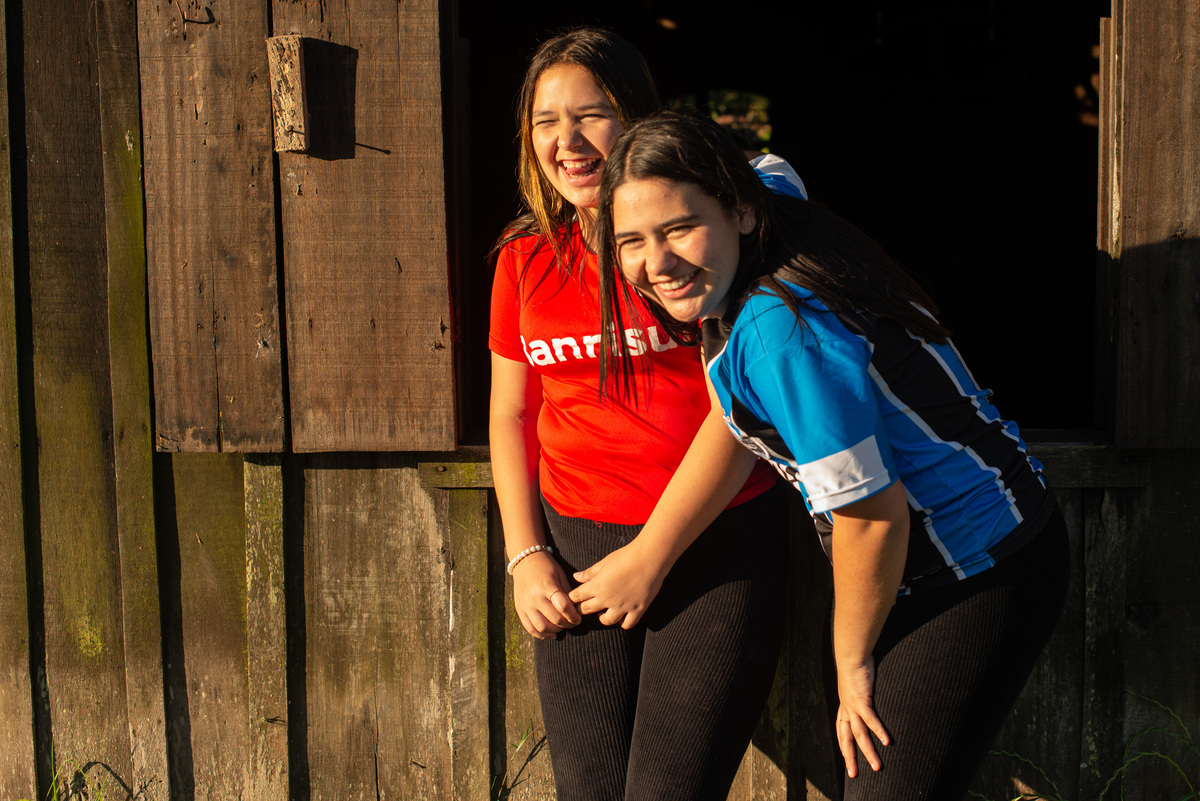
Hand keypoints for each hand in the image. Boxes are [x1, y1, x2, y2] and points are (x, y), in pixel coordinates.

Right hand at [511, 551, 580, 639]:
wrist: (525, 560)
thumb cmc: (546, 566)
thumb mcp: (560, 575)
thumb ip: (568, 593)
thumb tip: (576, 610)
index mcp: (547, 586)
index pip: (563, 607)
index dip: (574, 616)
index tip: (578, 618)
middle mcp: (535, 597)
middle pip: (554, 619)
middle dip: (567, 624)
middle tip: (573, 623)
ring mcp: (525, 605)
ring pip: (542, 627)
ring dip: (555, 631)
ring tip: (562, 627)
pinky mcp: (519, 609)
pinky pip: (530, 628)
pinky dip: (542, 635)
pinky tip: (551, 634)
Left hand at [568, 538, 668, 628]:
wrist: (650, 558)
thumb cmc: (626, 556)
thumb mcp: (605, 562)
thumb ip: (590, 572)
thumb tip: (576, 577)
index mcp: (597, 585)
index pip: (576, 597)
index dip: (572, 598)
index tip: (573, 597)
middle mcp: (607, 599)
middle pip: (586, 610)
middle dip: (581, 609)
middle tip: (582, 608)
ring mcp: (622, 606)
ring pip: (606, 621)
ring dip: (602, 617)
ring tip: (604, 612)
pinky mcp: (637, 610)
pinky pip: (627, 624)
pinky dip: (623, 622)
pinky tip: (622, 616)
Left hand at [836, 655, 888, 777]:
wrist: (851, 654)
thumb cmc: (856, 667)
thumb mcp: (856, 685)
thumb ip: (861, 694)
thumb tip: (867, 697)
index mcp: (844, 706)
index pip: (841, 731)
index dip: (844, 746)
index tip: (848, 759)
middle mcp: (846, 709)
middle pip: (847, 738)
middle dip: (850, 757)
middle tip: (854, 774)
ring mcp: (853, 706)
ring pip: (859, 735)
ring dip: (869, 752)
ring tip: (877, 767)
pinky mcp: (862, 700)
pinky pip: (871, 720)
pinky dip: (878, 731)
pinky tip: (886, 742)